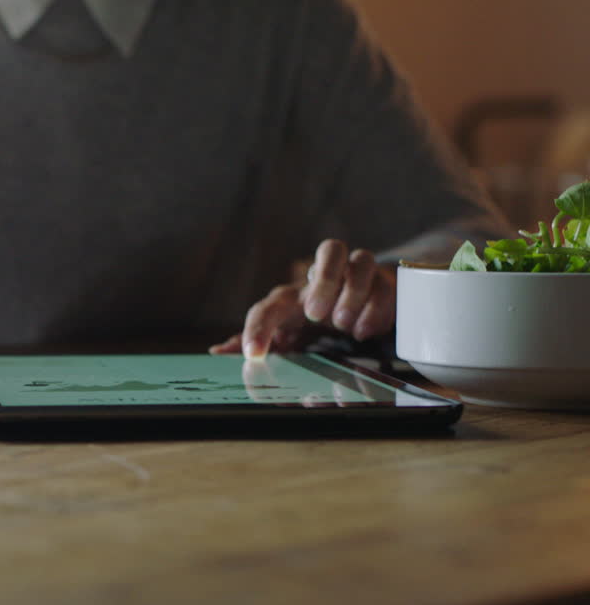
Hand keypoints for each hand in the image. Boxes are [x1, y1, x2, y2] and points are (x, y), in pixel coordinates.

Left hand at [209, 239, 395, 358]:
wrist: (364, 300)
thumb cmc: (318, 316)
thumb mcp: (290, 335)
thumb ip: (260, 343)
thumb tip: (217, 350)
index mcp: (296, 295)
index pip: (270, 305)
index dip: (257, 328)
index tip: (252, 354)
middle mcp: (327, 277)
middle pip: (330, 250)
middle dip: (325, 281)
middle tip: (318, 315)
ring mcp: (360, 275)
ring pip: (361, 260)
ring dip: (352, 291)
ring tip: (344, 324)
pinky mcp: (387, 284)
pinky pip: (386, 284)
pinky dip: (376, 308)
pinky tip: (365, 330)